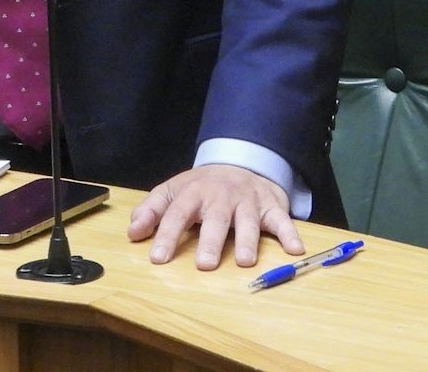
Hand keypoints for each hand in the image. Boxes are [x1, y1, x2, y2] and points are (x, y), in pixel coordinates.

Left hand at [126, 163, 303, 268]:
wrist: (239, 162)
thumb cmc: (201, 186)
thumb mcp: (172, 191)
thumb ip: (151, 210)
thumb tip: (132, 232)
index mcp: (193, 193)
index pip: (176, 214)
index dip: (166, 235)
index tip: (157, 258)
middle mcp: (220, 196)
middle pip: (215, 218)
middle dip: (210, 241)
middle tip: (204, 265)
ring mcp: (247, 200)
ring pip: (248, 220)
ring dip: (247, 240)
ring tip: (244, 261)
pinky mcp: (271, 206)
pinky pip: (282, 220)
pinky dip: (289, 233)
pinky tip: (294, 249)